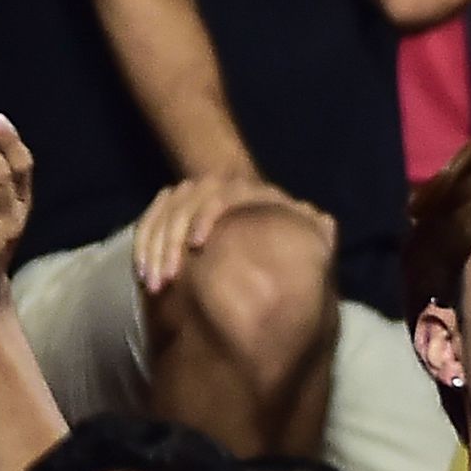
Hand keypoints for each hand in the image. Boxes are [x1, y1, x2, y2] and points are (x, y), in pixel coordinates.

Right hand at [134, 172, 329, 295]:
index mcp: (251, 191)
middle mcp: (218, 185)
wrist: (255, 209)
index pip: (222, 194)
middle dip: (170, 239)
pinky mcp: (173, 207)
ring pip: (165, 213)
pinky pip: (151, 220)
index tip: (198, 244)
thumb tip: (326, 223)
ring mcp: (193, 193)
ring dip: (154, 247)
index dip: (208, 215)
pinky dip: (144, 244)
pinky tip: (144, 272)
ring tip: (154, 285)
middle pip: (186, 203)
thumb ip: (316, 232)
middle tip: (168, 279)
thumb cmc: (287, 234)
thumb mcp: (306, 234)